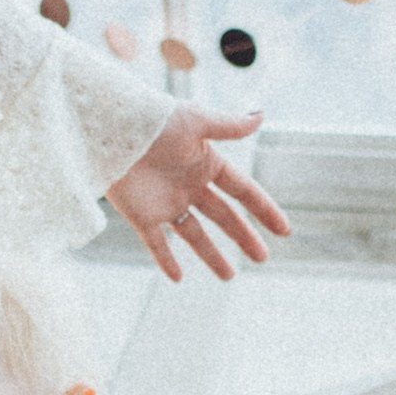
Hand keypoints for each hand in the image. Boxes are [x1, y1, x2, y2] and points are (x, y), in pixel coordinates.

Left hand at [105, 105, 290, 283]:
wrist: (111, 128)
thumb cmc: (155, 118)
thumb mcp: (197, 121)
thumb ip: (230, 126)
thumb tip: (262, 116)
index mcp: (206, 163)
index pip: (243, 190)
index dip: (263, 210)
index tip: (283, 230)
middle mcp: (190, 186)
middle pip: (224, 217)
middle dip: (243, 237)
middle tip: (262, 258)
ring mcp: (167, 202)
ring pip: (194, 235)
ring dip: (212, 256)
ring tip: (229, 277)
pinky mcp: (142, 215)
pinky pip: (157, 243)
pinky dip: (166, 260)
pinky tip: (178, 278)